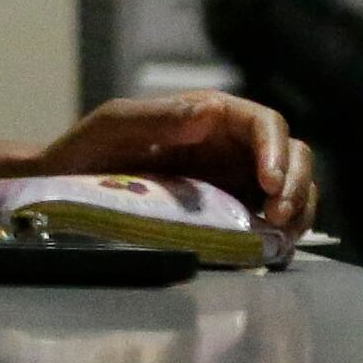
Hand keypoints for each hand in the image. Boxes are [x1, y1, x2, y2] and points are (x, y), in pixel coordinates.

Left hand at [33, 90, 318, 235]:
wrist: (64, 192)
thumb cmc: (85, 152)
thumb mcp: (113, 127)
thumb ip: (156, 117)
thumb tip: (210, 114)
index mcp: (210, 116)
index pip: (264, 124)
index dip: (277, 150)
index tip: (269, 182)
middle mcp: (231, 146)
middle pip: (292, 154)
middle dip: (297, 183)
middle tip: (278, 217)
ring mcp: (234, 182)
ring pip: (292, 188)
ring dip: (298, 209)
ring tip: (279, 236)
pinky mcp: (231, 215)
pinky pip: (272, 221)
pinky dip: (284, 233)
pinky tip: (272, 248)